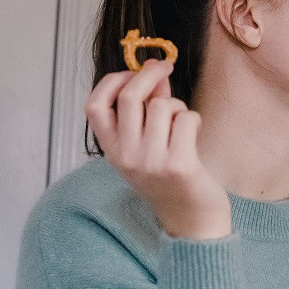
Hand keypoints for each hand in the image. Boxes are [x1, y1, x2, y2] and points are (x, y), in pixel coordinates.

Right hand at [85, 59, 231, 238]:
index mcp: (111, 151)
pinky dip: (193, 119)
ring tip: (182, 124)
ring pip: (162, 106)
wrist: (192, 221)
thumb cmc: (170, 180)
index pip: (94, 106)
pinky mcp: (179, 165)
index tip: (131, 72)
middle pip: (129, 96)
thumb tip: (154, 71)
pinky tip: (194, 136)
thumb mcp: (145, 148)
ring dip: (177, 106)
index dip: (111, 81)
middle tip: (165, 67)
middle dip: (149, 74)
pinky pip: (185, 119)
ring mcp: (151, 162)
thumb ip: (145, 111)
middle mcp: (126, 157)